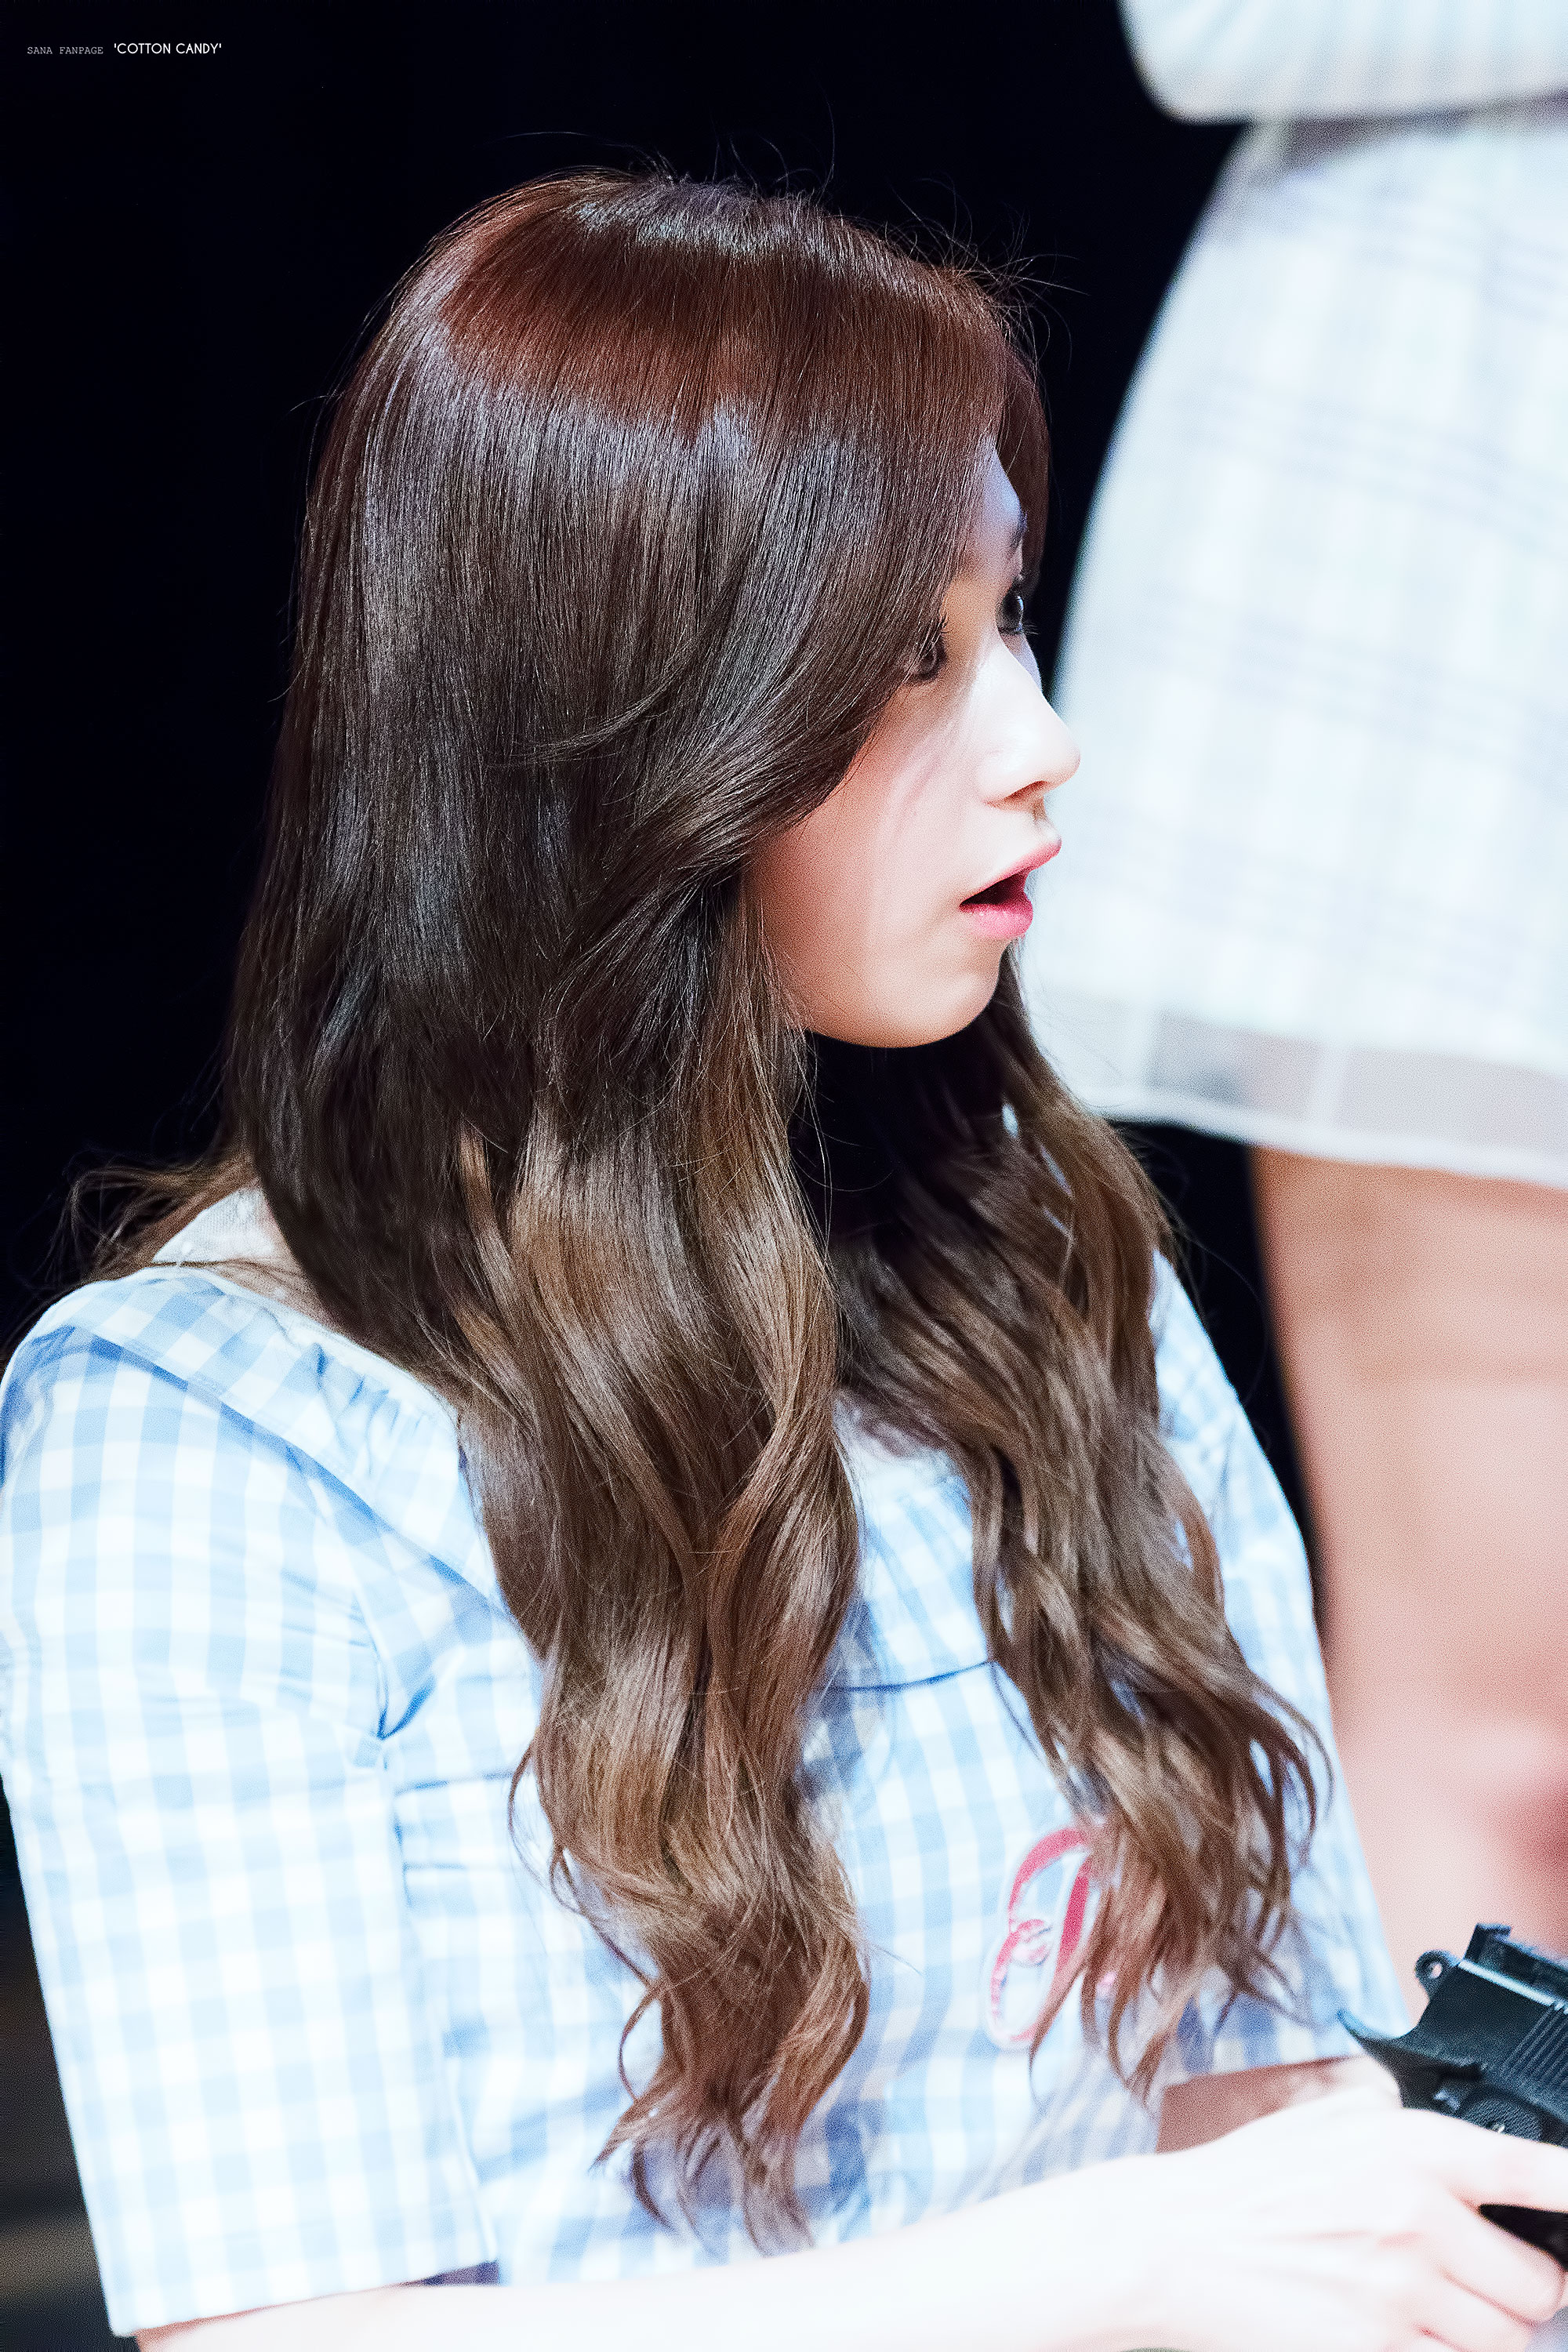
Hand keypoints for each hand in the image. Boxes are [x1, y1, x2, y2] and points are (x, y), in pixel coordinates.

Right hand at [1121, 2083, 1567, 2351]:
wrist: (1170, 2244)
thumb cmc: (1247, 2184)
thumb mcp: (1333, 2124)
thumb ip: (1414, 2136)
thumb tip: (1490, 2157)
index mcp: (1415, 2147)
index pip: (1544, 2176)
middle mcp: (1418, 2217)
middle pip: (1541, 2288)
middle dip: (1523, 2295)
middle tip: (1481, 2283)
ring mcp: (1399, 2293)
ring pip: (1508, 2345)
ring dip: (1485, 2338)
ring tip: (1435, 2314)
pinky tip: (1412, 2335)